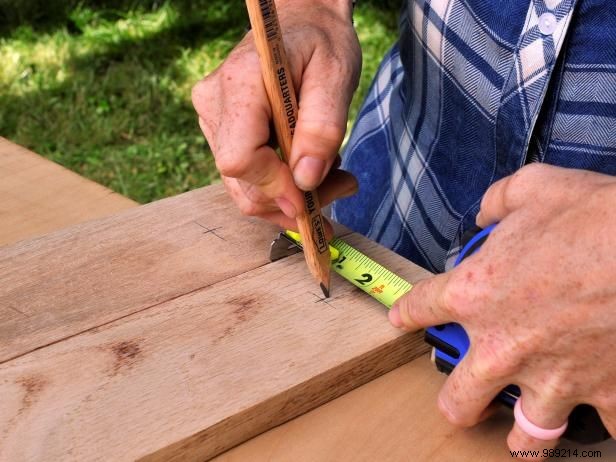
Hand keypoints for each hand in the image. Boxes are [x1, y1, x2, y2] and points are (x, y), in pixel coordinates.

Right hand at [192, 0, 360, 230]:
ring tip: (333, 177)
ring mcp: (213, 118)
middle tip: (342, 187)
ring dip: (290, 196)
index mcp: (240, 84)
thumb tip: (305, 181)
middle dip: (291, 200)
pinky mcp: (220, 129)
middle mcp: (215, 103)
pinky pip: (246, 175)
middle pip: (241, 180)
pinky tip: (311, 169)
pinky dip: (280, 185)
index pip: (240, 157)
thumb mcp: (336, 75)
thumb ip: (322, 127)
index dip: (276, 187)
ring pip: (243, 186)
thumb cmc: (321, 40)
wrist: (301, 20)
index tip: (313, 199)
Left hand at [389, 164, 615, 458]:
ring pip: (527, 433)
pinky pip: (603, 425)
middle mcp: (504, 346)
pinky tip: (601, 410)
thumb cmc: (592, 214)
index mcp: (475, 294)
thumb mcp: (534, 187)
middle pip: (460, 398)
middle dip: (458, 403)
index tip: (404, 318)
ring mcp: (554, 378)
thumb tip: (489, 213)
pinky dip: (603, 419)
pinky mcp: (605, 393)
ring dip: (521, 438)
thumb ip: (499, 201)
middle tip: (464, 400)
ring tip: (518, 438)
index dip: (408, 313)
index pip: (421, 307)